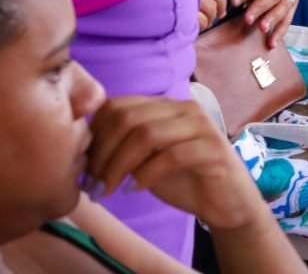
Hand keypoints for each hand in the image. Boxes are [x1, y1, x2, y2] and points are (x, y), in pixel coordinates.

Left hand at [85, 97, 269, 232]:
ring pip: (146, 134)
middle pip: (127, 118)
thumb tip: (81, 150)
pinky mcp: (213, 149)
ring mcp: (201, 126)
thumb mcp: (146, 159)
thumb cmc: (184, 179)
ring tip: (108, 189)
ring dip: (118, 166)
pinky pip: (170, 156)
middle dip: (102, 154)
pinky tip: (136, 189)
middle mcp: (184, 108)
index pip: (117, 105)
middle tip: (92, 183)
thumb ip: (124, 145)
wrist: (227, 202)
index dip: (94, 135)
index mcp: (166, 105)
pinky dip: (146, 174)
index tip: (84, 167)